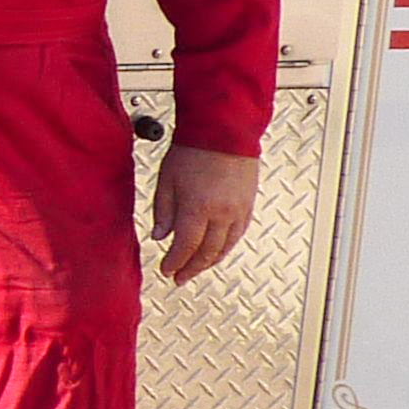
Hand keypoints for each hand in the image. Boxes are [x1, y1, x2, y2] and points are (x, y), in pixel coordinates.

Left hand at [152, 144, 259, 283]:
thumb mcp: (166, 180)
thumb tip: (160, 236)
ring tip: (196, 269)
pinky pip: (238, 235)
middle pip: (207, 252)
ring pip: (225, 247)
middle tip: (179, 277)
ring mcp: (238, 210)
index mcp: (198, 208)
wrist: (223, 130)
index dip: (175, 262)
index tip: (166, 270)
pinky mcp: (248, 205)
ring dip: (209, 262)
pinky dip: (226, 248)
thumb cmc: (193, 150)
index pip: (185, 246)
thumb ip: (163, 211)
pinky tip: (217, 252)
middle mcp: (222, 213)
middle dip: (191, 268)